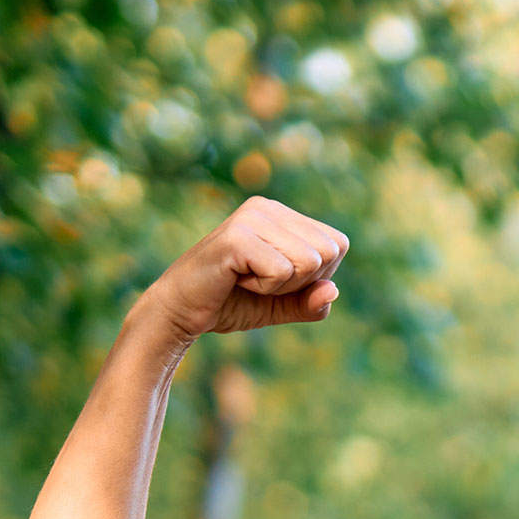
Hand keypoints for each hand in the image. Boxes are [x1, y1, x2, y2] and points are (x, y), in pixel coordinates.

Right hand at [140, 197, 350, 340]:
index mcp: (282, 214)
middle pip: (329, 252)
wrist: (180, 311)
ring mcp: (251, 217)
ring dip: (281, 286)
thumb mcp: (282, 306)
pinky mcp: (237, 237)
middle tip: (260, 280)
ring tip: (246, 278)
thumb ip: (311, 303)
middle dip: (301, 282)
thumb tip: (334, 291)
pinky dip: (264, 289)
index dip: (316, 276)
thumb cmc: (230, 303)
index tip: (276, 278)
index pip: (338, 245)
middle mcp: (268, 207)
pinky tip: (236, 279)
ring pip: (309, 262)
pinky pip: (282, 272)